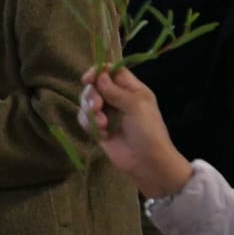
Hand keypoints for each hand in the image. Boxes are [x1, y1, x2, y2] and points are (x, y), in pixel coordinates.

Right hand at [77, 68, 189, 197]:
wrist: (148, 163)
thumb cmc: (148, 132)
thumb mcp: (136, 106)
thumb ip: (116, 91)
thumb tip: (100, 76)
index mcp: (131, 89)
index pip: (112, 71)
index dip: (98, 71)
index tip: (88, 79)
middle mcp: (118, 99)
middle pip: (95, 85)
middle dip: (92, 95)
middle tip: (97, 107)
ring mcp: (108, 114)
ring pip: (87, 102)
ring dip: (90, 112)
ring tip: (101, 125)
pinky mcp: (99, 129)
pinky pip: (85, 120)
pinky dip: (89, 125)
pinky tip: (101, 135)